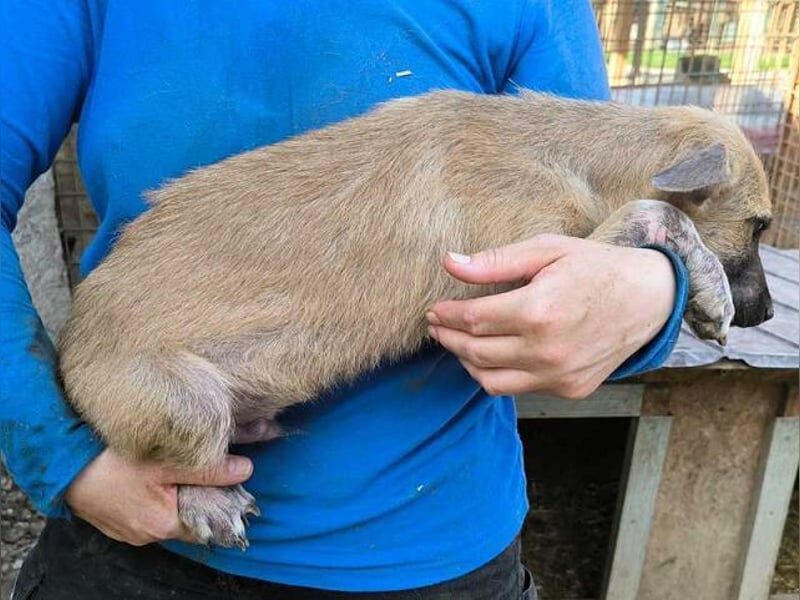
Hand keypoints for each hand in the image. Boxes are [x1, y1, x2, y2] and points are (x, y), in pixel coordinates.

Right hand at [64, 447, 252, 545]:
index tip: (234, 480)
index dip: (224, 501)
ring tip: (183, 468)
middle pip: (190, 518)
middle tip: (211, 468)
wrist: (61, 463)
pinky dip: (159, 497)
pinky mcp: (118, 522)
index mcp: (164, 524)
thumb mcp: (165, 461)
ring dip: (180, 495)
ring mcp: (130, 531)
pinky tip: (158, 476)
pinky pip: (149, 512)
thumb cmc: (110, 462)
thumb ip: (208, 468)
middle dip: (203, 496)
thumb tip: (246, 470)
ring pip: (169, 515)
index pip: (210, 523)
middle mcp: (148, 535)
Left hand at [426, 234, 674, 398]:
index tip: (434, 309)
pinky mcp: (570, 389)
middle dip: (448, 338)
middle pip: (475, 352)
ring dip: (466, 362)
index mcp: (539, 310)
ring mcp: (559, 375)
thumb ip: (495, 262)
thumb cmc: (595, 267)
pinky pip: (518, 389)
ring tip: (458, 343)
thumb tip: (449, 263)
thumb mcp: (546, 250)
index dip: (446, 315)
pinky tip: (494, 355)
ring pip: (490, 380)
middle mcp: (547, 350)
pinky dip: (498, 374)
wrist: (649, 298)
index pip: (472, 320)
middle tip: (436, 325)